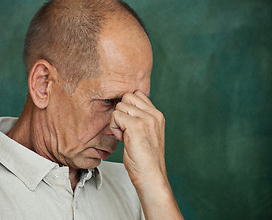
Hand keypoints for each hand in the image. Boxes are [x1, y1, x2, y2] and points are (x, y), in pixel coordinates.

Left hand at [110, 91, 183, 218]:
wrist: (151, 176)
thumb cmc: (145, 158)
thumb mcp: (147, 133)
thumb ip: (140, 118)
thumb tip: (123, 107)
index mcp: (157, 115)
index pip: (137, 94)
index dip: (127, 106)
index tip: (128, 122)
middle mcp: (154, 114)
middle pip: (127, 96)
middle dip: (121, 111)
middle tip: (125, 129)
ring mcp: (146, 119)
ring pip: (120, 105)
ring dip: (117, 121)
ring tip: (125, 135)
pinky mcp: (136, 126)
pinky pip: (115, 116)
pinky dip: (114, 127)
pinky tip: (122, 139)